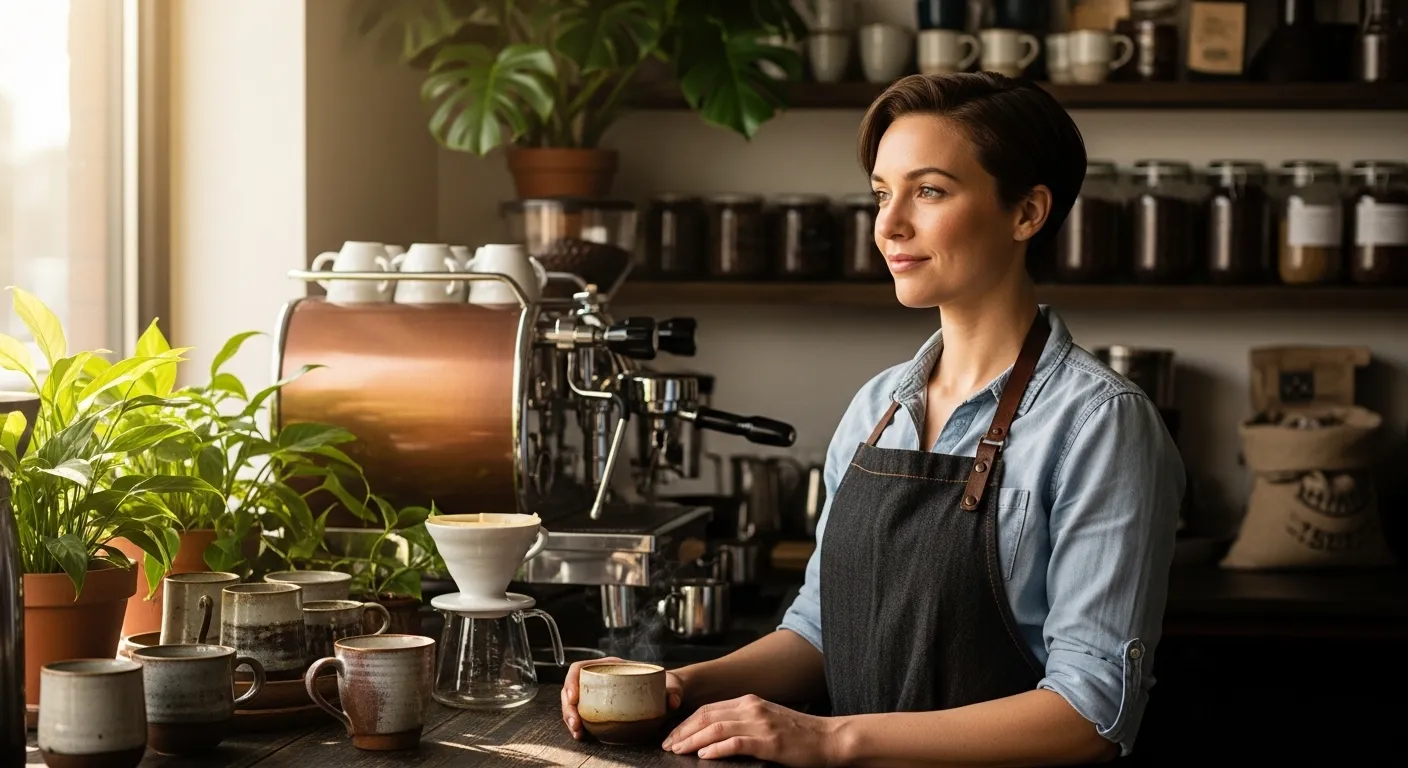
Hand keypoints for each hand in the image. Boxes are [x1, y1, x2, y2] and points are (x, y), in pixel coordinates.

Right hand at [560, 656, 684, 740]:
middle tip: (575, 722)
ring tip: (577, 732)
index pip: (581, 667)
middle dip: (568, 706)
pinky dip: (578, 725)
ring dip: (570, 718)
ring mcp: (596, 694)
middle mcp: (599, 679)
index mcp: (610, 666)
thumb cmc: (662, 684)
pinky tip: (581, 735)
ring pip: (573, 703)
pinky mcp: (598, 709)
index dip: (572, 680)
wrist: (665, 694)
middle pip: (572, 688)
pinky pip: (581, 715)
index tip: (573, 696)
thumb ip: (673, 689)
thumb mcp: (669, 683)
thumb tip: (672, 701)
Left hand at [662, 694, 841, 766]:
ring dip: (693, 740)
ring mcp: (761, 724)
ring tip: (678, 751)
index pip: (708, 709)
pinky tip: (704, 756)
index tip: (672, 736)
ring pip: (717, 728)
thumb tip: (712, 734)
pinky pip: (737, 743)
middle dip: (683, 731)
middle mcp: (752, 708)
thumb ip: (742, 722)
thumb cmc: (798, 734)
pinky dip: (717, 749)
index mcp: (749, 702)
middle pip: (706, 716)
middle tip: (667, 746)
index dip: (686, 723)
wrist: (828, 739)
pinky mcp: (770, 742)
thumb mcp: (766, 720)